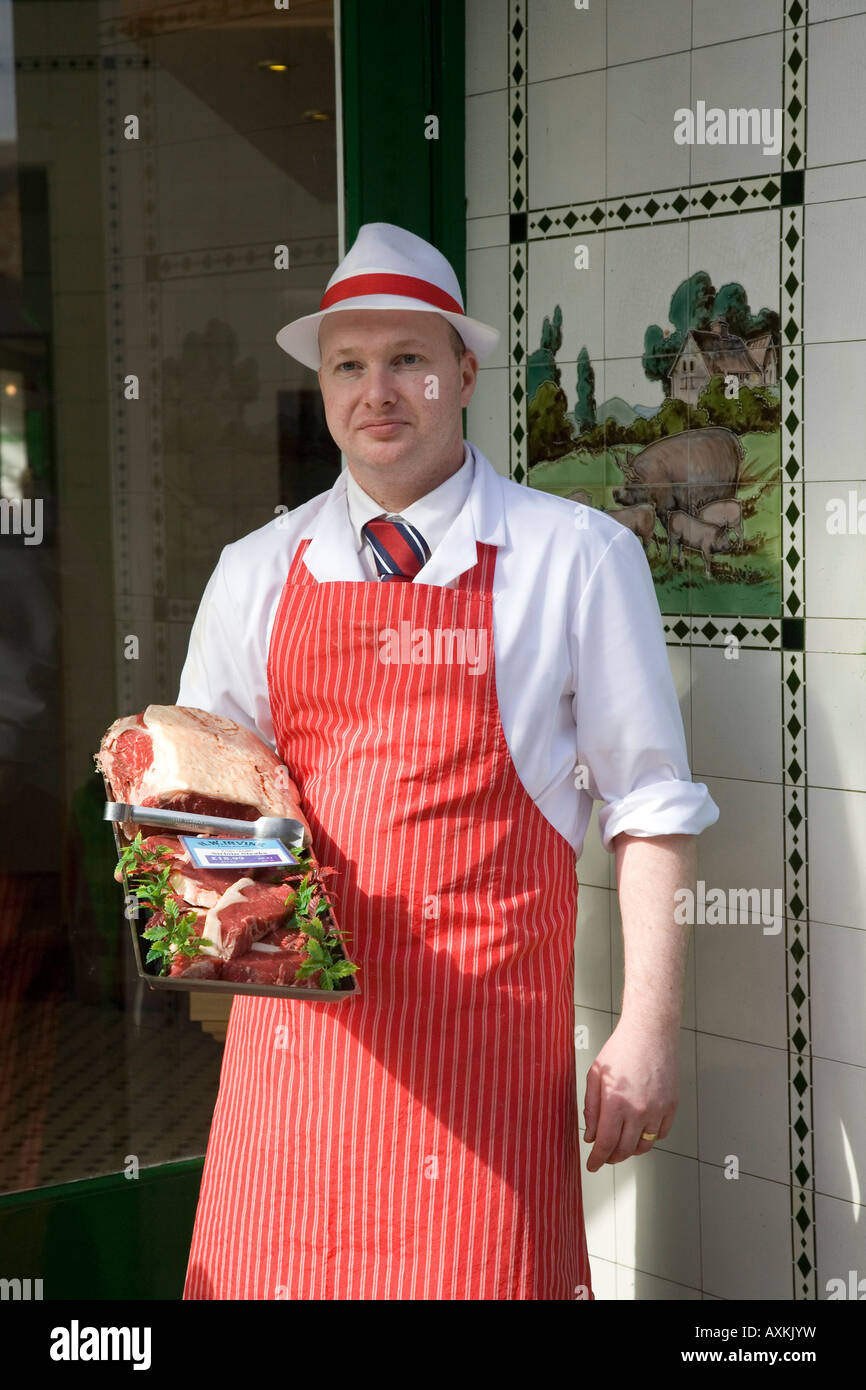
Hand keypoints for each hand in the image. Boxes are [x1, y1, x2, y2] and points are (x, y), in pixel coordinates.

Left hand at [582, 1015, 679, 1171]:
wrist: (650, 1033)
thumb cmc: (620, 1049)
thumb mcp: (596, 1075)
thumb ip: (591, 1108)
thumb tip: (592, 1136)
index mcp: (616, 1103)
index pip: (605, 1144)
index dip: (597, 1159)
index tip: (592, 1166)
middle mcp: (638, 1110)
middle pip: (625, 1150)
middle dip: (612, 1158)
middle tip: (605, 1156)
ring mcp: (658, 1109)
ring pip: (645, 1145)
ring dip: (631, 1150)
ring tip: (622, 1144)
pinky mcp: (671, 1106)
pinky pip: (661, 1133)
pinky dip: (650, 1137)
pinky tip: (640, 1130)